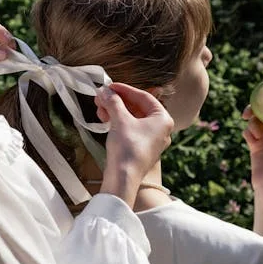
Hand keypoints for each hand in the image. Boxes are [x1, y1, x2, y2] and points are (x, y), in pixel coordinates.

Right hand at [94, 83, 174, 207]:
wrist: (123, 178)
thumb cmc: (128, 148)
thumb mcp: (120, 119)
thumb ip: (113, 101)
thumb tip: (105, 91)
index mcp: (163, 119)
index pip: (144, 96)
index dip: (125, 89)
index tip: (110, 86)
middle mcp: (161, 129)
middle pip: (137, 107)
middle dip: (117, 101)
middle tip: (102, 96)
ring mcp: (151, 140)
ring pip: (132, 119)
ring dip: (115, 111)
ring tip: (99, 108)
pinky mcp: (141, 149)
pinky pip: (130, 130)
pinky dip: (117, 123)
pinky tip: (104, 119)